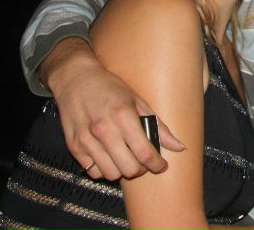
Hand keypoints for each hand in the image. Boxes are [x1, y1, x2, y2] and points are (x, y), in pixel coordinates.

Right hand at [42, 38, 184, 179]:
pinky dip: (103, 169)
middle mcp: (104, 130)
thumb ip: (158, 126)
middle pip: (129, 169)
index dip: (157, 164)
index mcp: (123, 116)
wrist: (75, 78)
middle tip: (143, 161)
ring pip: (110, 174)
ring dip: (122, 170)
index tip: (161, 165)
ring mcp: (86, 140)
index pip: (145, 153)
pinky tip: (108, 157)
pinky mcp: (74, 146)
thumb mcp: (137, 100)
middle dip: (141, 169)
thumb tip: (179, 146)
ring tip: (125, 158)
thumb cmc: (109, 87)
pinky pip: (93, 171)